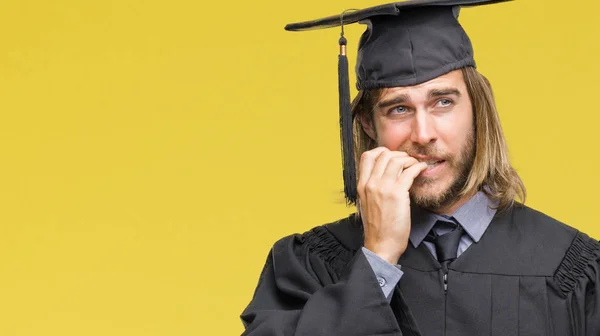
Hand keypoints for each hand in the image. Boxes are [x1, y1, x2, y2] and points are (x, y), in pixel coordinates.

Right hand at [358, 147, 427, 263]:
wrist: (381, 245)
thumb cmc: (378, 228)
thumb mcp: (367, 204)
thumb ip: (372, 189)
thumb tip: (385, 176)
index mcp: (361, 185)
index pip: (367, 156)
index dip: (381, 152)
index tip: (392, 156)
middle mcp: (370, 184)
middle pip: (384, 155)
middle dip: (399, 154)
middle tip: (408, 161)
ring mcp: (383, 188)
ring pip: (397, 160)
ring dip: (409, 159)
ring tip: (416, 165)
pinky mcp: (397, 194)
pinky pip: (409, 171)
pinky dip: (418, 167)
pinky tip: (422, 170)